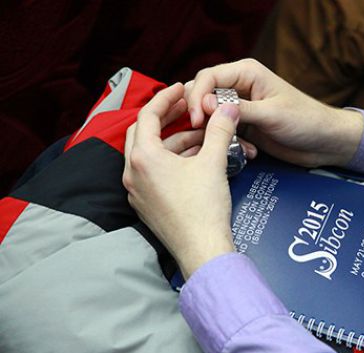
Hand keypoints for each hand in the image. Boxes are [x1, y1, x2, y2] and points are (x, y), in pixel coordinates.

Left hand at [123, 83, 239, 278]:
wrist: (202, 250)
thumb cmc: (204, 208)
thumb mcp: (214, 162)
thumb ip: (220, 130)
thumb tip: (228, 108)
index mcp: (144, 158)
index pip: (148, 115)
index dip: (166, 97)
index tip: (182, 88)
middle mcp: (132, 173)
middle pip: (143, 133)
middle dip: (166, 118)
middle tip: (187, 108)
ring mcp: (137, 191)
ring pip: (150, 155)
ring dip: (173, 142)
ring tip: (201, 137)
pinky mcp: (146, 205)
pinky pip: (153, 174)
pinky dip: (171, 162)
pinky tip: (194, 162)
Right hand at [185, 58, 363, 167]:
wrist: (325, 143)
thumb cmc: (306, 121)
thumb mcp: (271, 114)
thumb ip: (237, 109)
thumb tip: (205, 104)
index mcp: (246, 73)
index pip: (207, 77)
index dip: (197, 97)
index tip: (196, 119)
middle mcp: (240, 87)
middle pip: (203, 96)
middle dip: (202, 117)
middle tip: (204, 135)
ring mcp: (241, 108)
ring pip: (211, 117)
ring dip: (217, 134)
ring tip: (232, 146)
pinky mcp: (244, 127)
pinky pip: (224, 133)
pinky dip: (229, 144)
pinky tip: (248, 153)